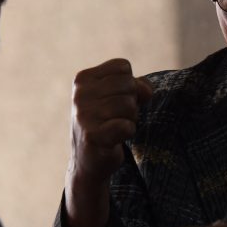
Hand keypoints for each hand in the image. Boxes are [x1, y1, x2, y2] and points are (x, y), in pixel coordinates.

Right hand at [68, 58, 153, 186]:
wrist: (88, 160)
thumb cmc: (106, 122)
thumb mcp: (118, 96)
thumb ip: (136, 85)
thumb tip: (146, 91)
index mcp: (83, 79)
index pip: (122, 66)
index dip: (130, 83)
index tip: (118, 99)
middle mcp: (80, 94)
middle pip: (128, 84)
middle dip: (132, 102)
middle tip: (118, 116)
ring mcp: (84, 115)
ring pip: (129, 105)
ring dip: (130, 118)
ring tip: (116, 127)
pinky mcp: (92, 136)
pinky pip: (126, 126)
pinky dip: (128, 132)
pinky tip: (116, 137)